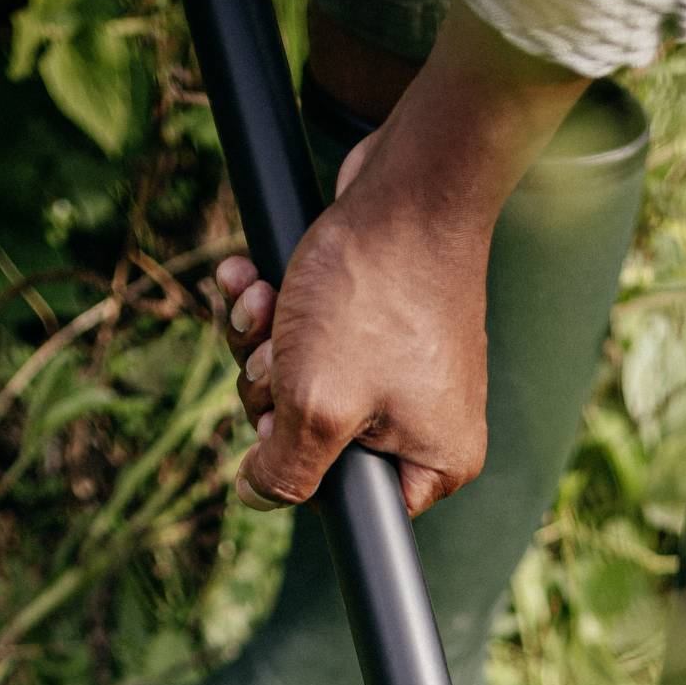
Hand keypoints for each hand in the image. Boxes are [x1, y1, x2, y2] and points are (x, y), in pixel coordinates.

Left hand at [215, 131, 490, 520]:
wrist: (410, 183)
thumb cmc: (376, 295)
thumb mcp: (317, 404)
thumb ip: (285, 470)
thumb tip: (257, 496)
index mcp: (434, 462)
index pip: (344, 500)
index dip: (295, 463)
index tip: (280, 419)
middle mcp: (426, 422)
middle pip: (313, 438)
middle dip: (271, 388)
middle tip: (277, 351)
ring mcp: (405, 369)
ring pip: (301, 380)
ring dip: (263, 339)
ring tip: (265, 299)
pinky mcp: (381, 321)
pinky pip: (311, 335)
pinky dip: (273, 308)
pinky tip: (251, 276)